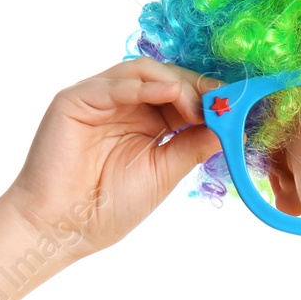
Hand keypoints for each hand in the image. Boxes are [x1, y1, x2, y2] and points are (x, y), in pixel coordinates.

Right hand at [0, 57, 223, 256]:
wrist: (65, 228)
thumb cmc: (110, 206)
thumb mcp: (164, 173)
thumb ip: (192, 146)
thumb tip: (228, 128)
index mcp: (145, 123)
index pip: (180, 96)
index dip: (206, 97)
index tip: (235, 105)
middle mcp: (122, 106)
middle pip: (164, 77)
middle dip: (195, 87)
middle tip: (220, 102)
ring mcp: (98, 100)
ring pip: (141, 72)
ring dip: (174, 83)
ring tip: (195, 105)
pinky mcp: (75, 100)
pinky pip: (112, 83)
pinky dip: (143, 85)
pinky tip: (168, 94)